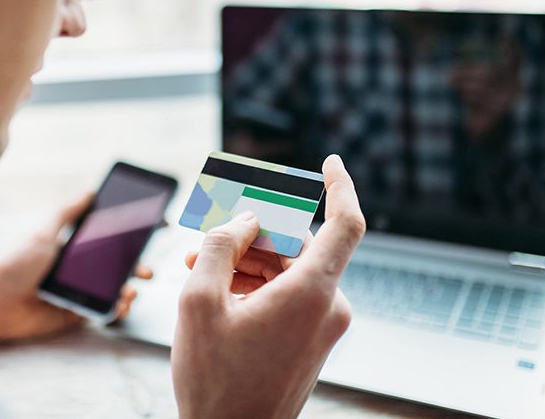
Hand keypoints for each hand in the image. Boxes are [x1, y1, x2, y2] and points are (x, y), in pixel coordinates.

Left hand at [0, 192, 151, 345]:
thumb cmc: (14, 264)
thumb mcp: (42, 233)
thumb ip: (67, 213)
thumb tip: (90, 191)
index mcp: (73, 248)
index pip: (109, 238)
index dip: (133, 234)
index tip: (156, 227)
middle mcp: (79, 269)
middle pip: (118, 266)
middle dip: (138, 265)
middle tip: (147, 269)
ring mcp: (79, 293)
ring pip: (115, 290)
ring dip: (129, 289)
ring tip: (131, 290)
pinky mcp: (76, 315)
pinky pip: (103, 312)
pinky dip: (117, 309)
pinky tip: (121, 304)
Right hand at [172, 154, 365, 418]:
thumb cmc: (214, 381)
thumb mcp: (200, 303)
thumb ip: (221, 246)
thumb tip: (244, 219)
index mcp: (312, 294)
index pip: (346, 223)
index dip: (341, 186)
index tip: (330, 162)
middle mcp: (328, 306)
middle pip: (299, 244)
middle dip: (252, 233)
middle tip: (207, 235)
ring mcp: (322, 326)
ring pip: (289, 269)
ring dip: (248, 260)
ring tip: (198, 264)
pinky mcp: (311, 339)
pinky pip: (289, 294)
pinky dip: (257, 283)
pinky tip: (218, 287)